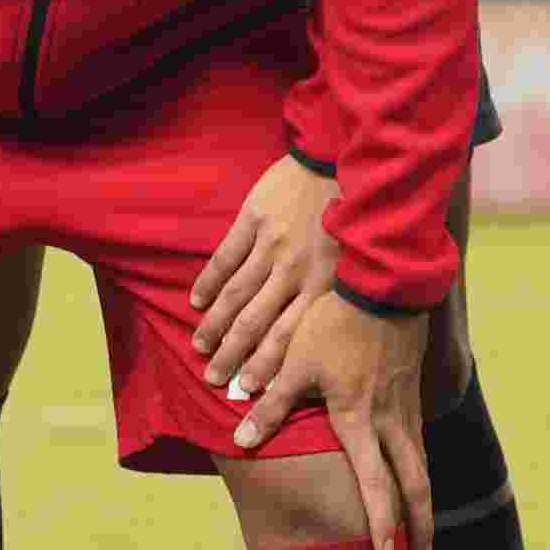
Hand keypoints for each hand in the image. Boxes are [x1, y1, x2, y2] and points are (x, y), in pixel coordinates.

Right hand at [191, 153, 340, 395]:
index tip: (250, 390)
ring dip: (215, 325)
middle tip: (215, 378)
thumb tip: (318, 338)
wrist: (343, 160)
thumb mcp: (353, 262)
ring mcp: (272, 245)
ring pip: (236, 295)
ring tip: (201, 348)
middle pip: (255, 322)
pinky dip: (208, 282)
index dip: (266, 365)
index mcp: (322, 285)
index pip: (288, 336)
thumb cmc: (352, 219)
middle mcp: (295, 271)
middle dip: (234, 355)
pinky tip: (197, 302)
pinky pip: (225, 258)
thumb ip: (332, 298)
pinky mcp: (253, 219)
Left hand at [236, 291, 432, 549]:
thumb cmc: (335, 322)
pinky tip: (413, 477)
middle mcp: (390, 421)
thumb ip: (271, 404)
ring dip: (423, 500)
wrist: (384, 284)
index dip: (380, 522)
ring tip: (423, 530)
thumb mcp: (295, 362)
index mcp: (359, 419)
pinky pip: (419, 441)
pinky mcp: (411, 392)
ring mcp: (406, 407)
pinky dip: (419, 468)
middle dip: (420, 525)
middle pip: (415, 484)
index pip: (376, 484)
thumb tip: (240, 438)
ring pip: (421, 464)